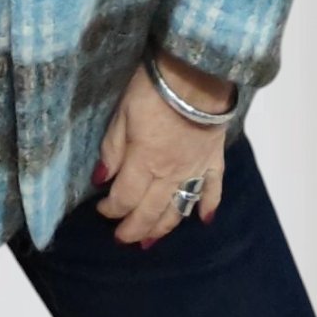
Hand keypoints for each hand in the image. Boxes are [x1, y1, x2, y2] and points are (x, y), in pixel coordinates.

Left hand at [95, 58, 232, 244]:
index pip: (125, 198)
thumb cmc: (153, 89)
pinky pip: (213, 189)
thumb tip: (101, 180)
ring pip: (179, 209)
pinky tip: (203, 220)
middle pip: (151, 212)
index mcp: (145, 162)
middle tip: (123, 239)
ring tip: (150, 242)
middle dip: (134, 229)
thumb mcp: (123, 113)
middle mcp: (170, 174)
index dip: (112, 209)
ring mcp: (195, 169)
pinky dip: (208, 206)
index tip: (102, 211)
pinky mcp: (215, 159)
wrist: (199, 74)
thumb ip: (113, 149)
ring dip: (164, 228)